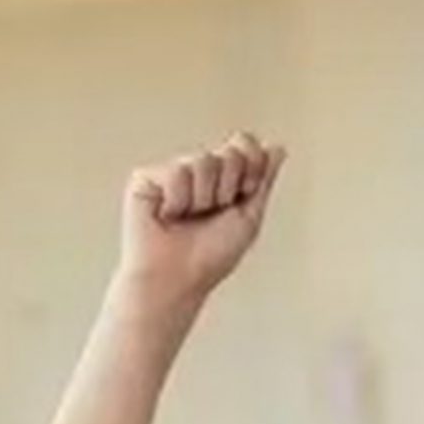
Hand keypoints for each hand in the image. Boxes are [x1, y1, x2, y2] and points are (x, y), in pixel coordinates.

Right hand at [116, 133, 285, 321]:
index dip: (252, 167)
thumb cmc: (208, 258)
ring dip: (204, 198)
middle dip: (229, 187)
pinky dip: (178, 200)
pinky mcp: (146, 178)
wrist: (176, 279)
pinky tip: (168, 215)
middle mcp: (198, 172)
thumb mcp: (250, 217)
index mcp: (223, 178)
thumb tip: (276, 148)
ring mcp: (172, 173)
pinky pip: (177, 172)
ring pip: (204, 160)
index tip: (243, 194)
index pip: (245, 144)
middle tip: (212, 212)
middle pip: (230, 150)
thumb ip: (264, 179)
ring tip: (188, 217)